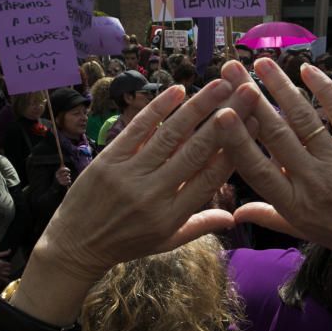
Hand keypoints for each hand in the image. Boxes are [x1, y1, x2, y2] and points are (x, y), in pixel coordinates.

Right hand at [0, 250, 11, 286]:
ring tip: (5, 271)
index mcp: (2, 263)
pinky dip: (6, 280)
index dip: (8, 264)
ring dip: (7, 273)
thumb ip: (4, 253)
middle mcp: (1, 268)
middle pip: (9, 269)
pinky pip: (2, 279)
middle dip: (8, 268)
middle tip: (5, 267)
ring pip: (7, 274)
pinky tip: (8, 280)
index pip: (9, 264)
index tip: (7, 263)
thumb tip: (10, 250)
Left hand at [33, 72, 257, 281]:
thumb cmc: (125, 244)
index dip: (236, 148)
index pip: (211, 176)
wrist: (75, 246)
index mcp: (172, 216)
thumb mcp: (166, 242)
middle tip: (247, 92)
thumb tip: (234, 218)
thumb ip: (199, 225)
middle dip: (225, 118)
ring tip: (220, 84)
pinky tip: (177, 90)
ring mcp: (130, 175)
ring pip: (170, 134)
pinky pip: (137, 128)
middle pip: (197, 150)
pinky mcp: (108, 160)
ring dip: (198, 106)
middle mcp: (154, 194)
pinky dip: (157, 107)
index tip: (256, 122)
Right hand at [213, 58, 331, 276]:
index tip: (219, 113)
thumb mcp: (303, 230)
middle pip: (275, 134)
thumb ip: (268, 216)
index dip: (236, 140)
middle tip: (232, 71)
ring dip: (280, 86)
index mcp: (293, 203)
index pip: (255, 169)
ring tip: (261, 63)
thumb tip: (235, 212)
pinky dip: (324, 89)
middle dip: (250, 99)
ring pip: (303, 118)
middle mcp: (313, 182)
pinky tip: (306, 70)